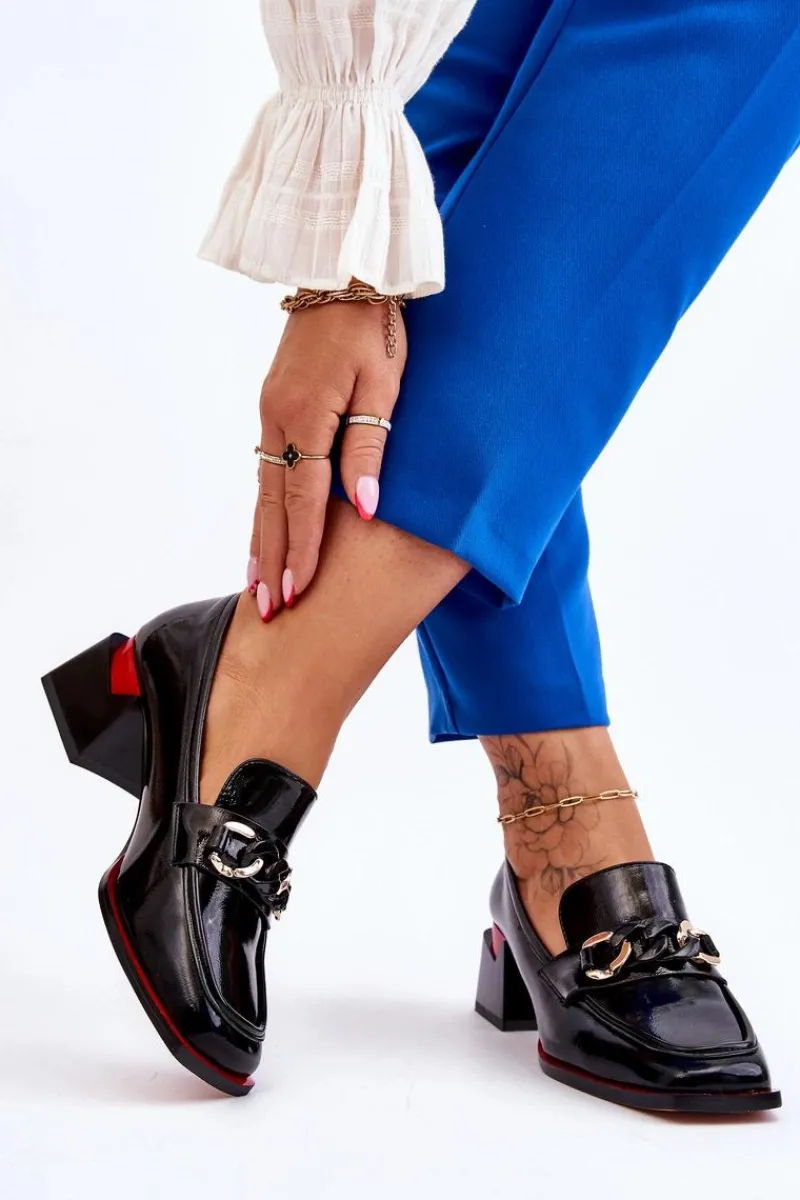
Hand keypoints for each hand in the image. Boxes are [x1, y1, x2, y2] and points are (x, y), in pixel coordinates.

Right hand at [247, 294, 407, 618]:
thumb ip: (369, 450)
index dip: (301, 548)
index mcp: (306, 415)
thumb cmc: (375, 326)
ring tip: (257, 583)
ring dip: (261, 538)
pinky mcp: (273, 406)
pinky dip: (264, 507)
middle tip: (267, 608)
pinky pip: (265, 469)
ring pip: (263, 490)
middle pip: (272, 504)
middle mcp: (277, 419)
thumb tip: (363, 511)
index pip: (303, 499)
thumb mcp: (383, 387)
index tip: (297, 591)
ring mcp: (269, 412)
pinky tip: (263, 530)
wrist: (342, 271)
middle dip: (271, 558)